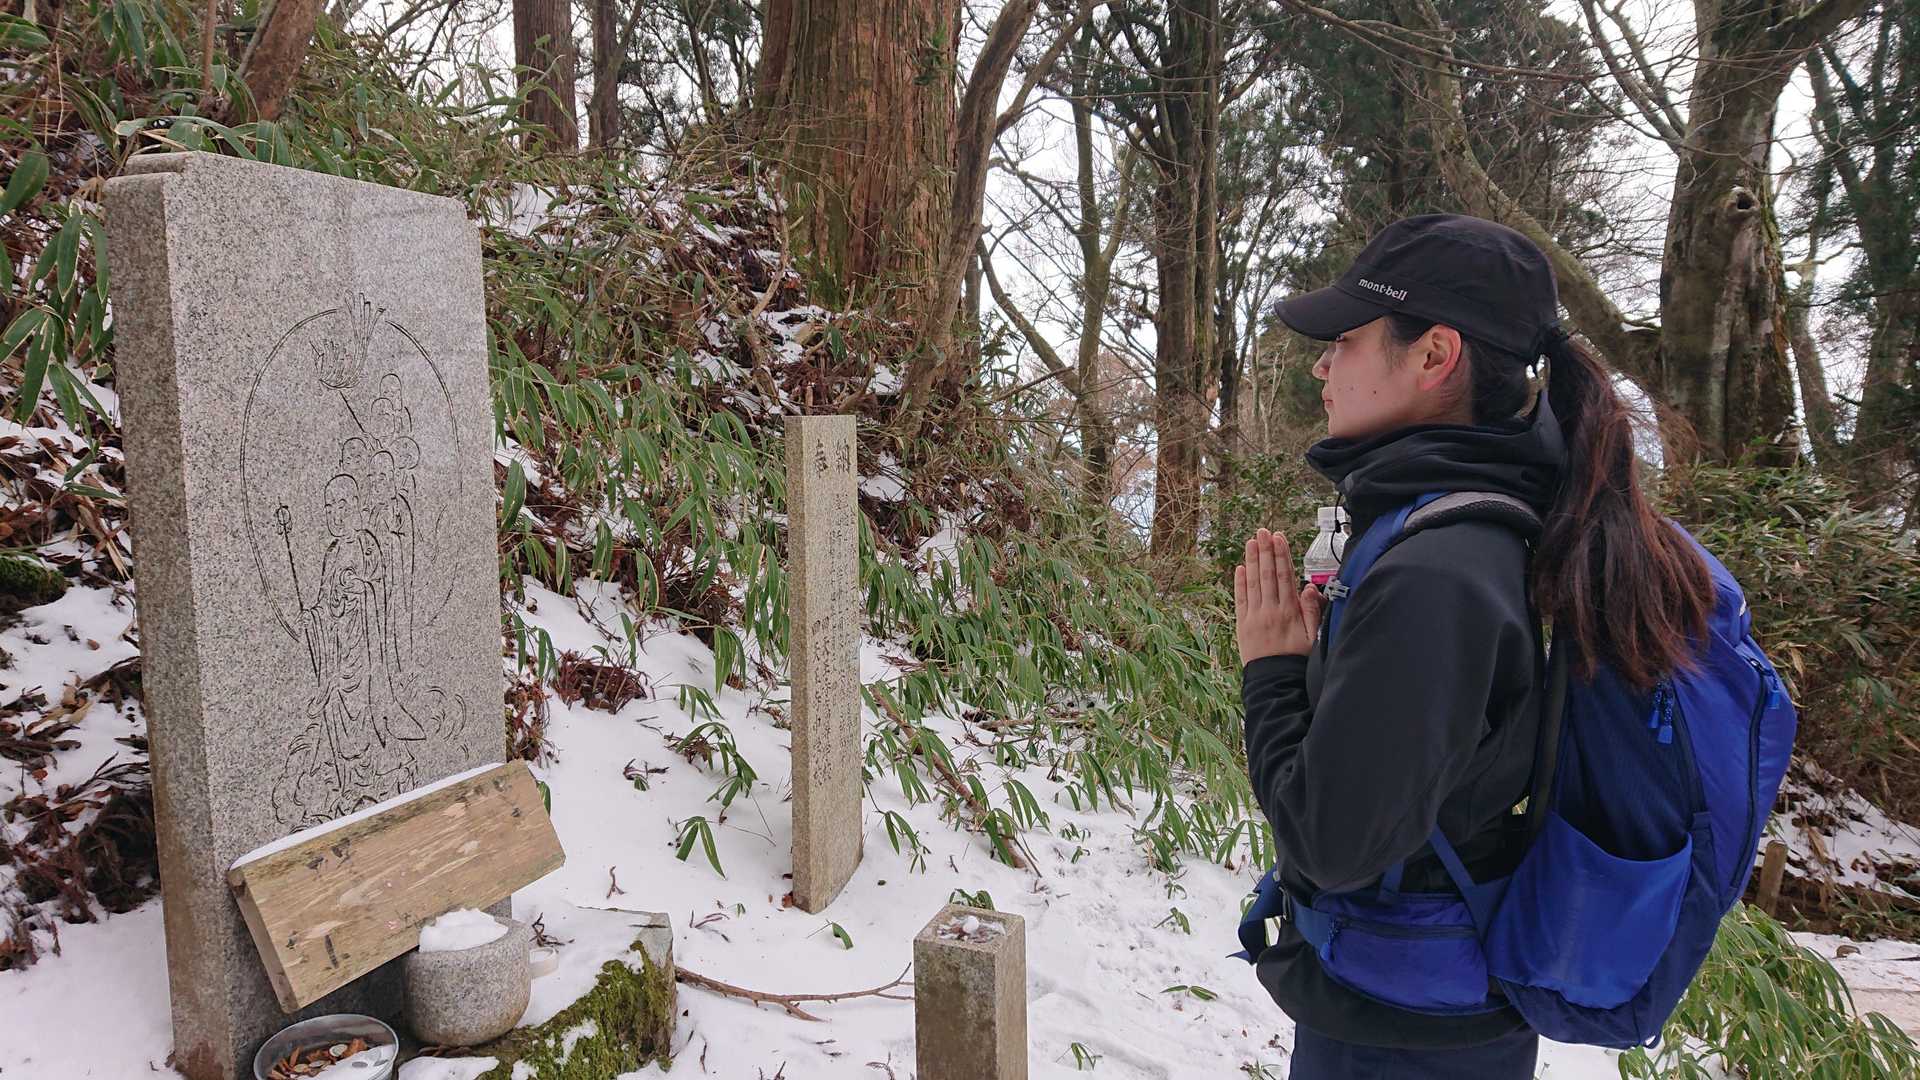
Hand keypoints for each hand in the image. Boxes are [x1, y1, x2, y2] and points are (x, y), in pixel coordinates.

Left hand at [1233, 528, 1327, 664]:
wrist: (1274, 682)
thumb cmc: (1297, 661)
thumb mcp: (1314, 638)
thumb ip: (1312, 612)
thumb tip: (1310, 588)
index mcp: (1289, 612)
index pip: (1284, 577)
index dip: (1281, 555)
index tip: (1278, 538)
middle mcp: (1270, 610)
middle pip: (1267, 574)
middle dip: (1265, 551)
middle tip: (1262, 531)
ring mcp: (1255, 616)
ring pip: (1253, 582)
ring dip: (1252, 560)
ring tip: (1251, 542)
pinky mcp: (1243, 624)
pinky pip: (1240, 599)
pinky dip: (1240, 582)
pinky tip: (1240, 568)